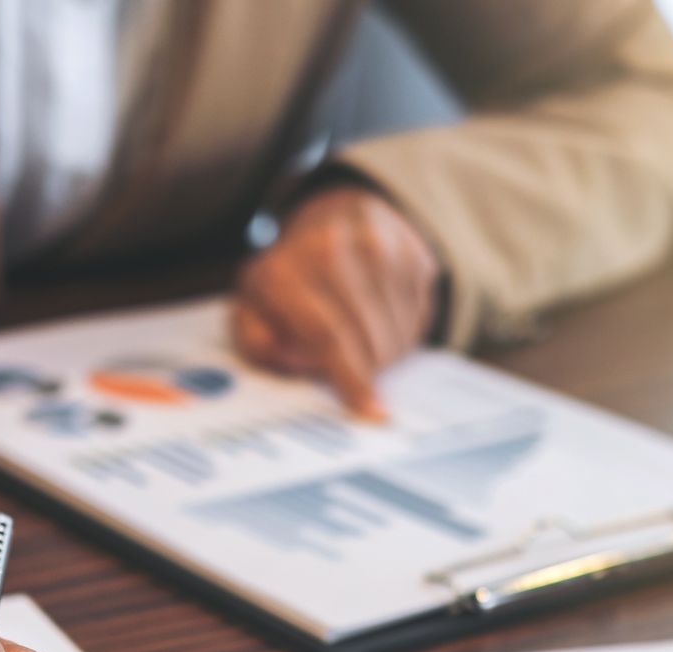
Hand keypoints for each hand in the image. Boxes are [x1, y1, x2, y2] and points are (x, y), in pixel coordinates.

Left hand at [233, 185, 440, 419]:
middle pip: (370, 339)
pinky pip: (421, 317)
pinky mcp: (414, 251)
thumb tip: (295, 361)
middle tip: (354, 373)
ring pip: (399, 332)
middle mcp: (334, 248)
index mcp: (284, 271)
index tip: (371, 411)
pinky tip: (381, 320)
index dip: (352, 377)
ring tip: (363, 342)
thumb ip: (259, 345)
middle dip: (367, 370)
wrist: (330, 219)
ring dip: (386, 353)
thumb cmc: (287, 282)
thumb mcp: (252, 314)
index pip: (328, 334)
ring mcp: (381, 245)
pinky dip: (403, 332)